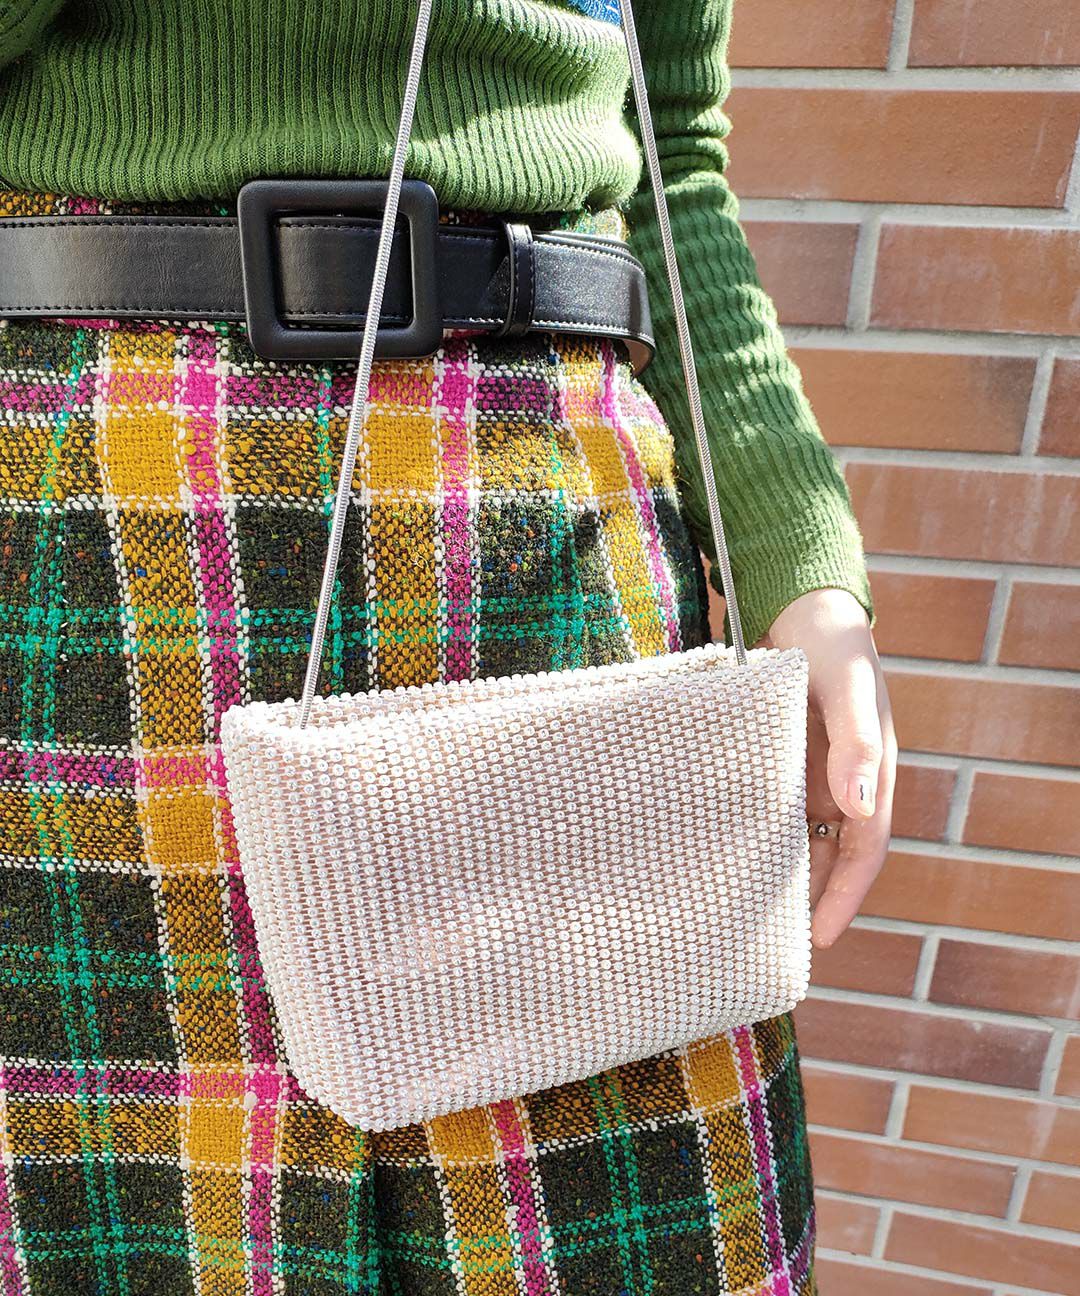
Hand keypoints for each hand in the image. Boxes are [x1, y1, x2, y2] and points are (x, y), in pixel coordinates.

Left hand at [763, 589, 895, 948]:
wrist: (799, 603)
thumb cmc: (829, 643)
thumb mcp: (845, 689)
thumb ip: (853, 744)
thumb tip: (859, 809)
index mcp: (870, 771)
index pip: (863, 849)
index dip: (845, 896)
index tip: (820, 939)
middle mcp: (843, 779)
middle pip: (829, 853)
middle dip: (809, 898)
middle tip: (773, 943)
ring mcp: (811, 770)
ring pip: (797, 836)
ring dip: (780, 871)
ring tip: (743, 912)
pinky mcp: (779, 758)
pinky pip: (770, 808)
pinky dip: (754, 834)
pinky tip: (722, 854)